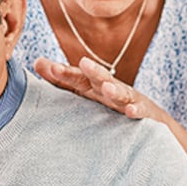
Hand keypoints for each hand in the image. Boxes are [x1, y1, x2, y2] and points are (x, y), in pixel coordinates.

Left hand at [34, 56, 164, 122]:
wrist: (150, 123)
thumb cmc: (110, 106)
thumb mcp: (86, 92)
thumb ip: (62, 80)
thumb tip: (36, 62)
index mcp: (93, 87)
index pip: (77, 78)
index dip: (64, 73)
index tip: (49, 68)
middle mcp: (110, 91)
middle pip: (101, 80)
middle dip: (93, 71)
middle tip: (84, 62)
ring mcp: (129, 101)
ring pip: (121, 94)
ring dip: (115, 90)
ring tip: (107, 88)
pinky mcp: (145, 114)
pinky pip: (140, 112)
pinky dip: (136, 111)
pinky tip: (131, 111)